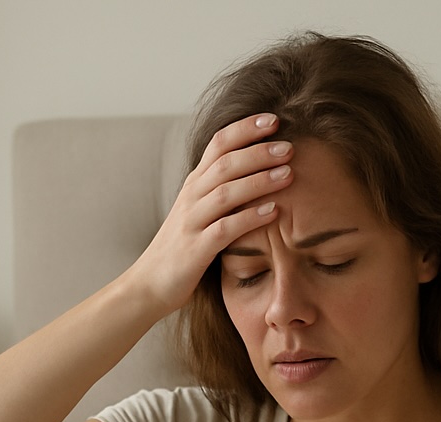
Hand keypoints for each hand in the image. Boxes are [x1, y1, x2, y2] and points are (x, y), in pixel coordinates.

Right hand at [122, 112, 294, 316]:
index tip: (273, 119)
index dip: (245, 128)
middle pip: (225, 163)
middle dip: (258, 151)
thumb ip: (223, 190)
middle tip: (289, 146)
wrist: (150, 283)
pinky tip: (273, 212)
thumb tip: (259, 170)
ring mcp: (192, 222)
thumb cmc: (184, 246)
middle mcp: (192, 196)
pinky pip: (225, 229)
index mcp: (195, 183)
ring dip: (258, 180)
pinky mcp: (196, 249)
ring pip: (225, 192)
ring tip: (288, 174)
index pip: (218, 144)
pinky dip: (249, 218)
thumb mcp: (202, 211)